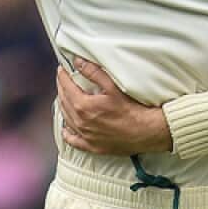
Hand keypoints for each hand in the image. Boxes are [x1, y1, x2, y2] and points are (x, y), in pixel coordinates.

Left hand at [57, 56, 171, 154]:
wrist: (146, 132)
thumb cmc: (132, 109)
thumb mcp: (113, 86)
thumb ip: (94, 73)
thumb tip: (78, 62)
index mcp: (83, 106)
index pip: (66, 87)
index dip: (62, 76)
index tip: (61, 69)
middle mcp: (80, 122)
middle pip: (63, 102)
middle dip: (62, 88)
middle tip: (62, 80)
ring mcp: (85, 135)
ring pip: (66, 119)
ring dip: (63, 106)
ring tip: (64, 97)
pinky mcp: (92, 146)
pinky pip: (73, 140)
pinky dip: (67, 133)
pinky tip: (66, 129)